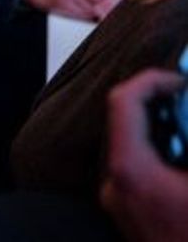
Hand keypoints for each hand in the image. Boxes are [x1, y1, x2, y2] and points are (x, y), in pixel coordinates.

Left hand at [101, 69, 187, 241]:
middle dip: (162, 107)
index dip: (153, 81)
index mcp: (131, 170)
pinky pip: (138, 169)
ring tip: (187, 129)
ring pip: (133, 145)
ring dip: (165, 132)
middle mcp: (115, 184)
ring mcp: (118, 201)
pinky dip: (161, 156)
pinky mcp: (128, 214)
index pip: (123, 101)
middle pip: (127, 122)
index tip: (180, 81)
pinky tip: (184, 163)